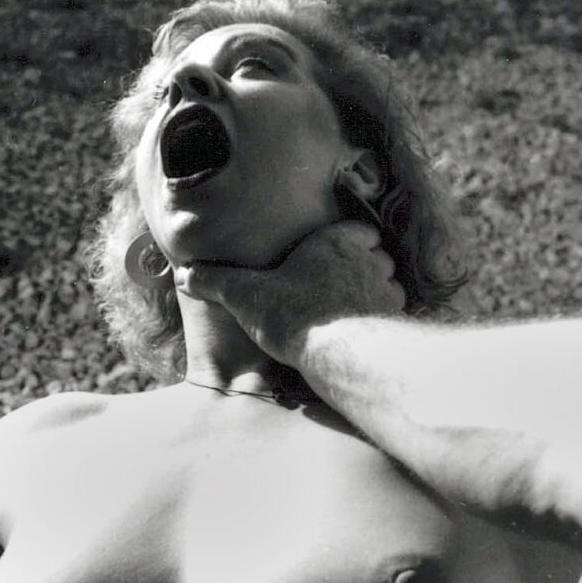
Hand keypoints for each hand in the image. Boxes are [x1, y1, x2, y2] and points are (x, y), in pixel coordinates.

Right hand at [177, 222, 404, 365]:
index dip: (354, 238)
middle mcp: (367, 263)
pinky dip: (385, 322)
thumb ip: (215, 282)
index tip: (344, 247)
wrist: (337, 352)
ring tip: (360, 309)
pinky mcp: (395, 323)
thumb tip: (185, 275)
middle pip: (381, 257)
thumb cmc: (292, 314)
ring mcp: (385, 293)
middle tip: (349, 281)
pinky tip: (369, 335)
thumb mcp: (243, 295)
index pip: (360, 230)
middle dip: (369, 266)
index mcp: (336, 243)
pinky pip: (396, 316)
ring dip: (381, 294)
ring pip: (392, 286)